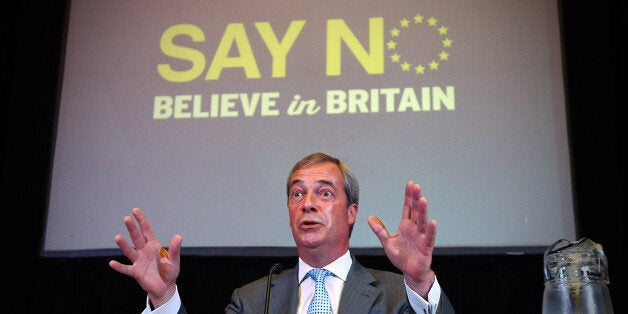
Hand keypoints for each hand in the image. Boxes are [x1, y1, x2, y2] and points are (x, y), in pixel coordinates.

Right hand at [109, 208, 181, 307]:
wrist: (165, 287)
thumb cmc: (170, 272)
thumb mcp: (174, 260)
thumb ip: (174, 249)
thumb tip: (178, 236)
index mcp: (153, 245)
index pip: (146, 230)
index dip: (141, 220)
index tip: (135, 210)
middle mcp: (144, 251)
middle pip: (136, 237)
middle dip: (132, 228)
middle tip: (127, 218)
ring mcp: (139, 261)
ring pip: (130, 251)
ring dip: (124, 245)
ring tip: (118, 237)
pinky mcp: (136, 272)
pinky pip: (126, 269)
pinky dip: (119, 267)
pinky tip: (112, 263)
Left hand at [367, 181, 436, 298]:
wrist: (410, 272)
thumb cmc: (401, 257)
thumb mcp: (387, 242)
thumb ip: (380, 230)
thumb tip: (370, 218)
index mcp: (406, 226)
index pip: (408, 208)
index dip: (408, 196)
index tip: (410, 184)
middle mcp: (415, 229)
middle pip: (416, 211)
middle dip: (416, 198)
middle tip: (416, 186)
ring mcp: (421, 237)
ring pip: (422, 221)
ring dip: (423, 211)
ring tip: (423, 199)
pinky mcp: (426, 247)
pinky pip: (429, 237)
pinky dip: (430, 230)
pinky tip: (432, 221)